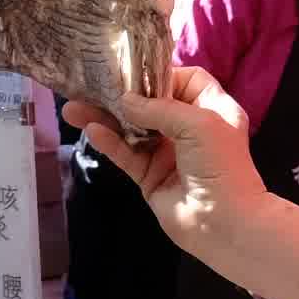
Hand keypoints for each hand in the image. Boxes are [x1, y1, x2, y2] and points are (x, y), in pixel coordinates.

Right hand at [65, 63, 273, 258]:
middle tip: (92, 84)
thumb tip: (124, 101)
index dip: (162, 75)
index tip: (135, 74)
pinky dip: (109, 142)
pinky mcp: (150, 176)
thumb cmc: (221, 166)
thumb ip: (158, 109)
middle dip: (122, 94)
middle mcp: (190, 129)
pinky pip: (126, 154)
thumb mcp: (198, 123)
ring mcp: (168, 153)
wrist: (224, 224)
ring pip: (132, 129)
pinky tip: (91, 131)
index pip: (186, 81)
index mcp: (213, 109)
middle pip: (152, 103)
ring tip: (74, 108)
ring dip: (105, 117)